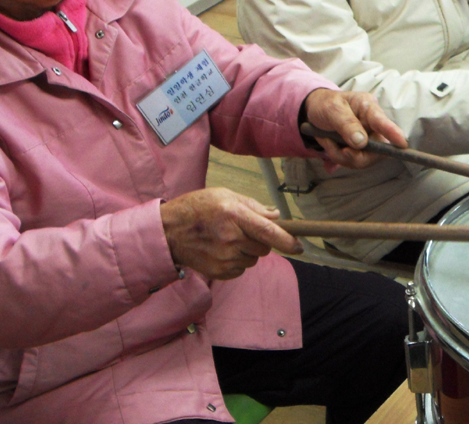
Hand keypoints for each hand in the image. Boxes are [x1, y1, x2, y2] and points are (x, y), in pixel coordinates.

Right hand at [160, 187, 301, 280]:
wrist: (169, 232)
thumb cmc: (197, 208)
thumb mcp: (225, 195)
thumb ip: (253, 206)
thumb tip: (275, 216)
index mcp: (234, 215)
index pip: (268, 231)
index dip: (287, 240)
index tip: (299, 247)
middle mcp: (231, 238)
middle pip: (264, 248)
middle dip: (261, 241)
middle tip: (243, 231)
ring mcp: (225, 258)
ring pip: (253, 259)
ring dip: (248, 251)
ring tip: (228, 239)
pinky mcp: (219, 272)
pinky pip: (241, 269)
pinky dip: (238, 261)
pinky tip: (222, 250)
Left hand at [302, 88, 406, 172]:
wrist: (314, 111)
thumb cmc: (326, 104)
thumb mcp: (332, 109)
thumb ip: (347, 124)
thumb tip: (361, 143)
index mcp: (368, 108)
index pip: (383, 122)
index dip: (393, 133)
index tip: (402, 144)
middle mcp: (372, 125)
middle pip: (378, 149)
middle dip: (356, 155)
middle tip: (340, 150)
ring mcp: (367, 139)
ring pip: (364, 160)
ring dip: (342, 156)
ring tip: (328, 141)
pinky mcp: (360, 150)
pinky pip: (353, 162)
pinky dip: (338, 157)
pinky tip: (330, 144)